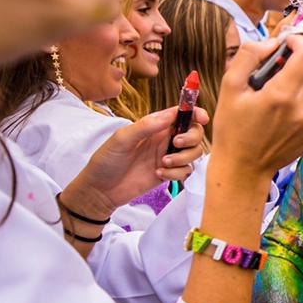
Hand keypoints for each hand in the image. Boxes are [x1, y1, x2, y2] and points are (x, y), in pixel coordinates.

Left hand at [65, 106, 208, 216]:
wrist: (100, 191)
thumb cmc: (106, 161)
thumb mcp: (121, 139)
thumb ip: (145, 127)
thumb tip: (169, 115)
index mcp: (154, 126)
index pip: (181, 114)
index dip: (195, 112)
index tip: (201, 118)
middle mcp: (164, 139)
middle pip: (195, 132)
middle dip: (192, 137)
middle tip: (176, 144)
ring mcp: (168, 156)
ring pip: (194, 152)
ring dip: (184, 157)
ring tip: (164, 163)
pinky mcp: (169, 174)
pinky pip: (186, 171)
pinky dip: (176, 173)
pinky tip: (158, 174)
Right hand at [213, 31, 302, 178]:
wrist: (244, 168)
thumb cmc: (233, 128)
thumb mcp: (229, 86)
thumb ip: (249, 55)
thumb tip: (273, 42)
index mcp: (281, 96)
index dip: (299, 41)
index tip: (287, 43)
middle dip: (295, 62)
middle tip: (274, 72)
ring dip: (299, 83)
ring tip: (276, 99)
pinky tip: (285, 114)